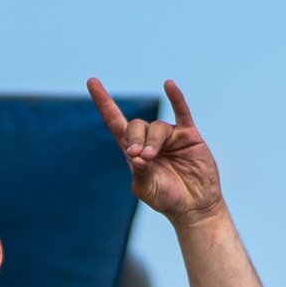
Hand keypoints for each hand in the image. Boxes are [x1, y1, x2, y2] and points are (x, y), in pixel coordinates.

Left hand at [88, 78, 225, 225]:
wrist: (193, 205)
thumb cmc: (166, 198)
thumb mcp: (145, 188)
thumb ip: (140, 172)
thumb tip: (137, 156)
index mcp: (132, 151)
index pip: (115, 121)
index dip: (104, 102)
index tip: (92, 81)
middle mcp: (149, 140)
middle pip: (136, 125)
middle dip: (135, 139)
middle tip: (140, 157)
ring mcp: (169, 136)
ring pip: (157, 127)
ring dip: (153, 141)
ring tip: (152, 157)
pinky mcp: (189, 136)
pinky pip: (182, 112)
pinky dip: (176, 98)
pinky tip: (168, 85)